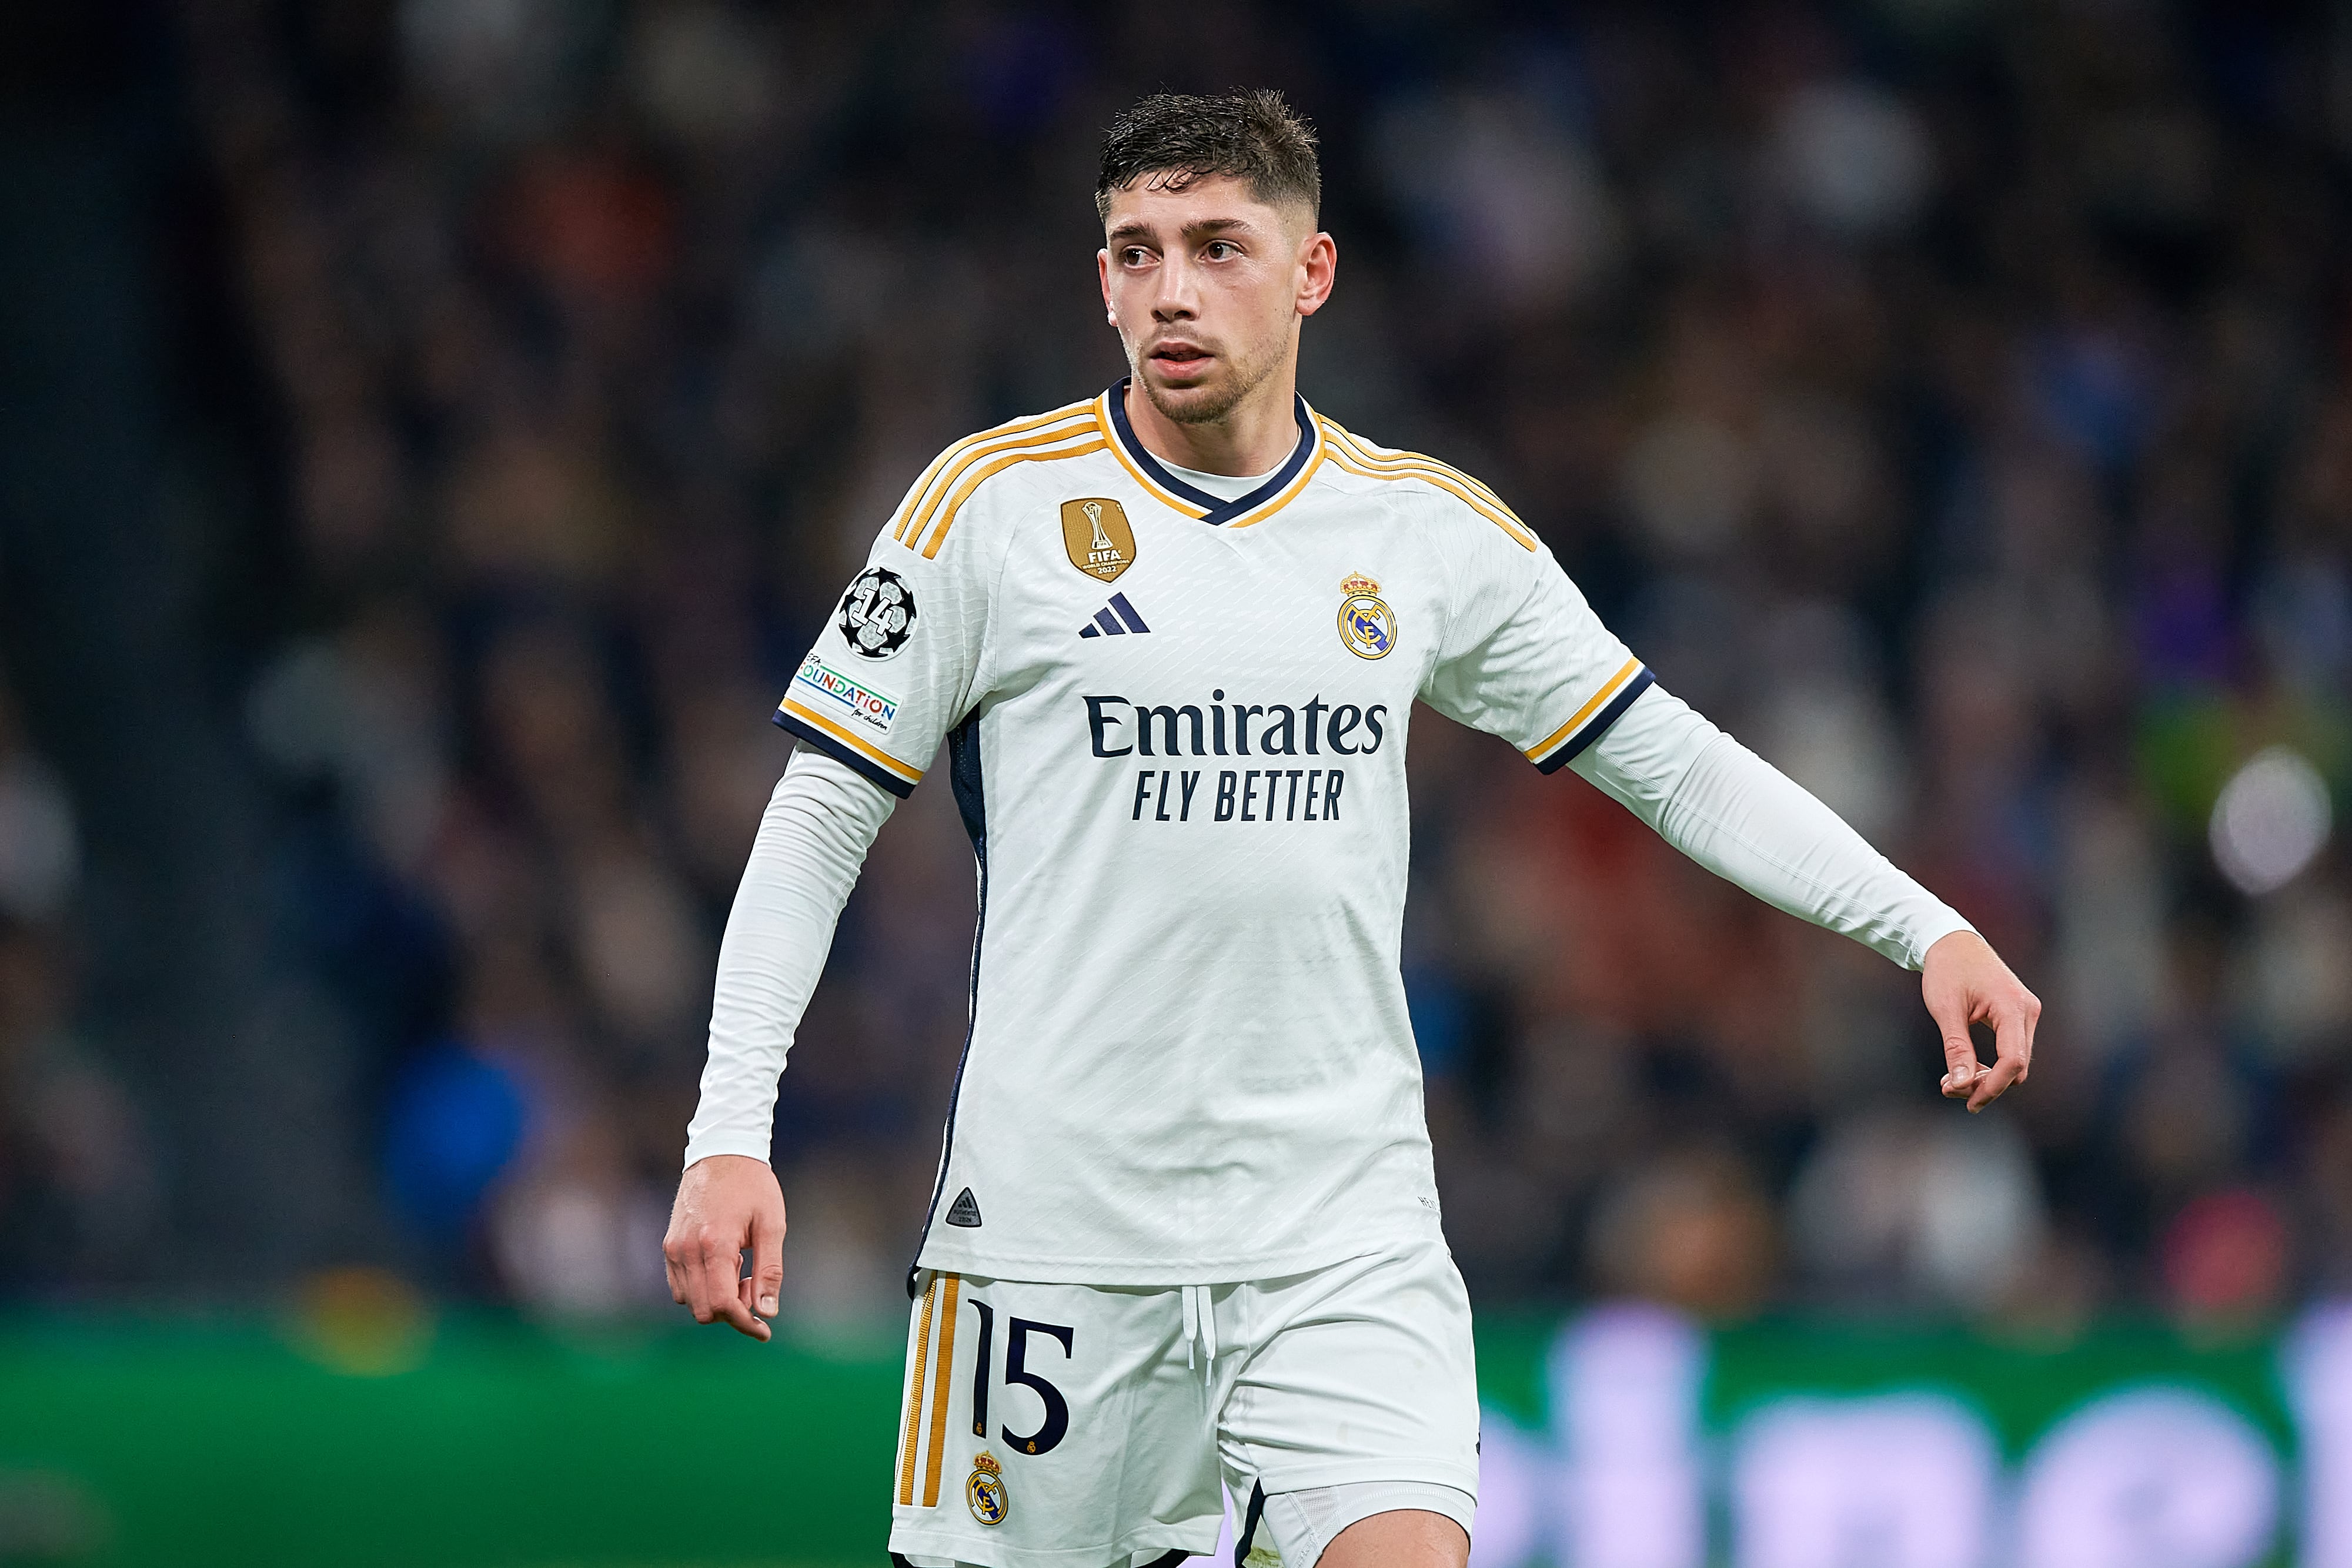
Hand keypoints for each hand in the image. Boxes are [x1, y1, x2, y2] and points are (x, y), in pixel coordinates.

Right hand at [663, 1154, 786, 1340]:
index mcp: (715, 1244)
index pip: (723, 1304)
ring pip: (689, 1301)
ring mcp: (674, 1248)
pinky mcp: (668, 1245)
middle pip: (704, 1309)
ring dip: (716, 1300)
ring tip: (740, 1269)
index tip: (764, 1328)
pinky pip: (679, 1286)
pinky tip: (723, 1266)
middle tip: (754, 1284)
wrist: (722, 1151)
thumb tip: (767, 1312)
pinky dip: (701, 1289)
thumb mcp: (772, 1225)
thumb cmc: (753, 1186)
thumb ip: (770, 1270)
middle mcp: (687, 1250)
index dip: (745, 1323)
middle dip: (733, 1311)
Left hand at [1921, 929, 2039, 1112]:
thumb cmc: (1946, 970)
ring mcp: (2026, 1013)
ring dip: (1986, 1077)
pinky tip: (1963, 1069)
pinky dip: (1990, 1064)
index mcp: (2013, 1007)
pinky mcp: (2018, 1016)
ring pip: (2015, 1062)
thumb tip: (1960, 1086)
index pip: (2013, 1061)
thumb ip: (1956, 1048)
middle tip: (1948, 1089)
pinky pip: (2011, 1050)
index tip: (1967, 1101)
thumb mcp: (1945, 1009)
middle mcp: (2027, 1011)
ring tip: (1949, 1081)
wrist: (1952, 942)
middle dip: (1986, 1085)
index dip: (1992, 1087)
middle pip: (2017, 1067)